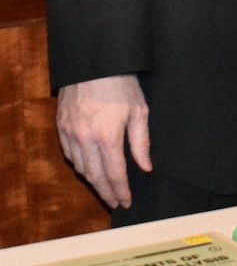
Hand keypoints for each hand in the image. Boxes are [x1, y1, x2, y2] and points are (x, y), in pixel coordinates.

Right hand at [56, 75, 151, 208]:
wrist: (94, 62)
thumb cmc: (121, 84)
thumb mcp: (138, 110)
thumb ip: (141, 142)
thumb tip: (145, 167)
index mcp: (108, 136)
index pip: (114, 174)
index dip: (121, 191)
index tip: (126, 202)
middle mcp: (86, 139)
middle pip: (95, 176)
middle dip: (106, 192)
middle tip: (114, 203)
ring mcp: (71, 133)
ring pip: (80, 168)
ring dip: (93, 181)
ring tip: (104, 188)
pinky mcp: (61, 126)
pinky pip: (69, 154)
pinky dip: (80, 165)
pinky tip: (88, 168)